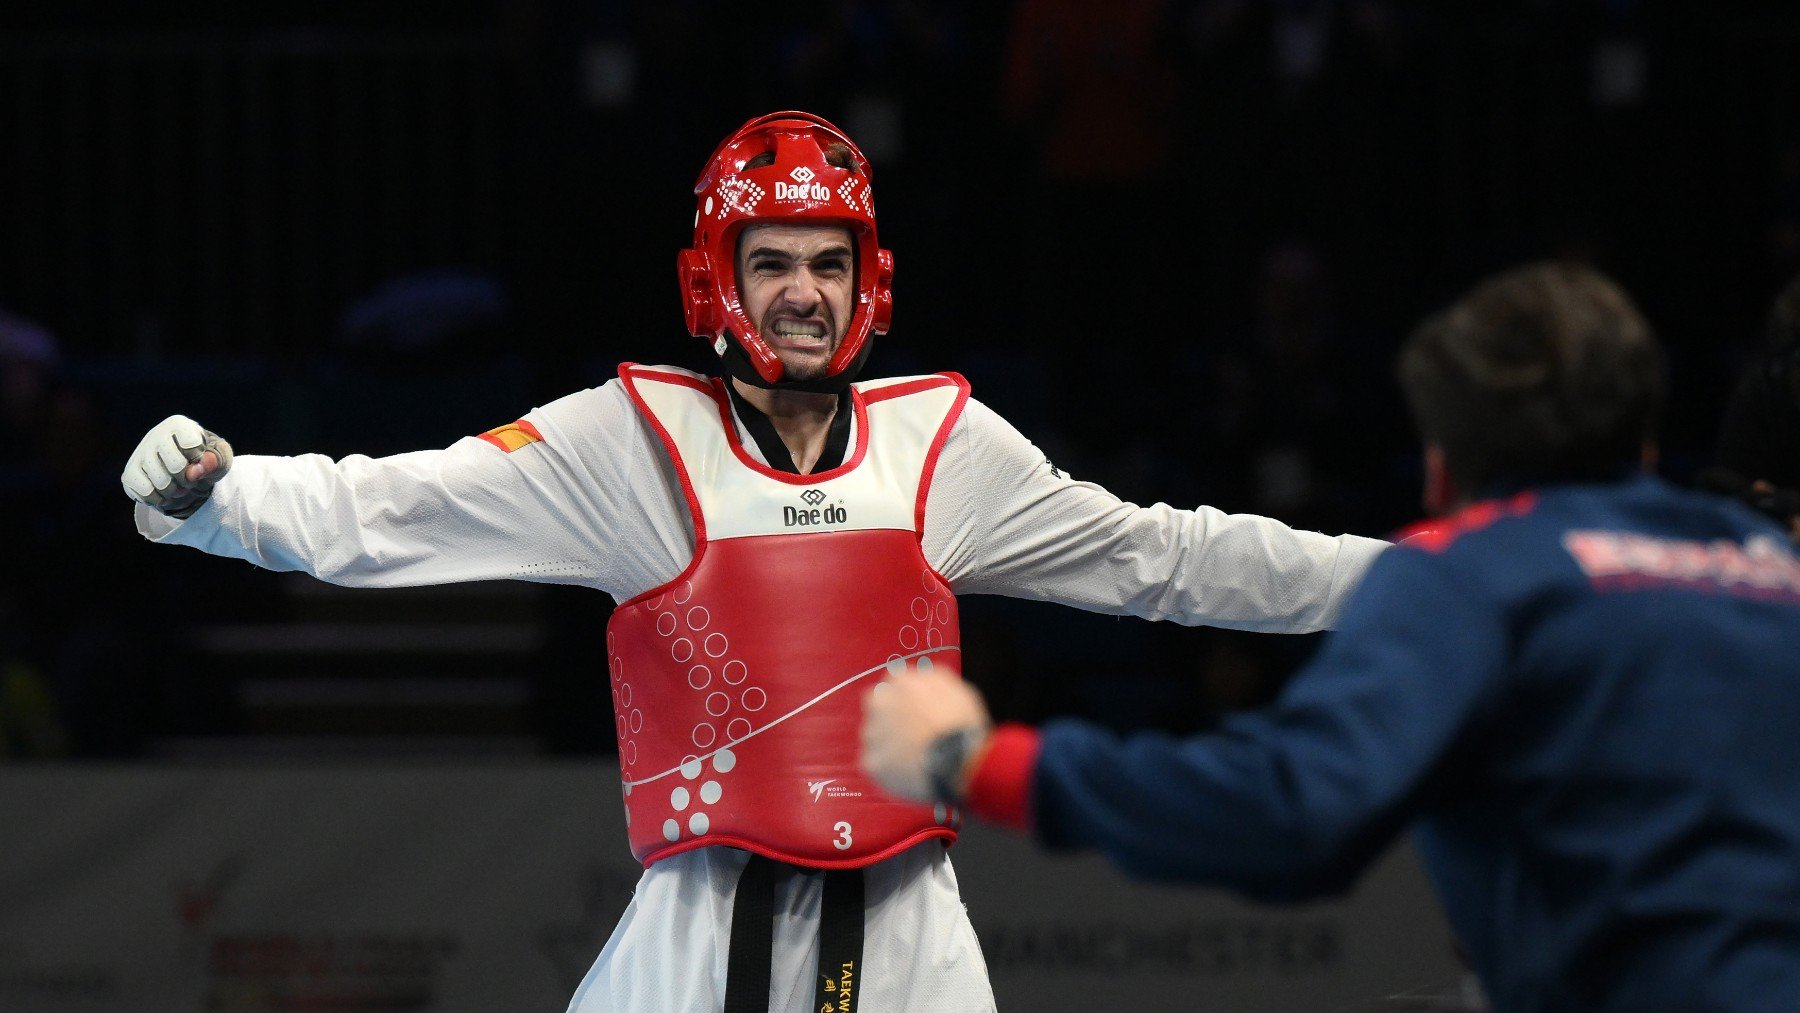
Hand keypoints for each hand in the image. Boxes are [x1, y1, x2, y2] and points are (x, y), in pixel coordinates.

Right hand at [121, 415, 234, 517]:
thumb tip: (195, 472)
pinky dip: (160, 499)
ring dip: (176, 492)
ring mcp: (139, 454)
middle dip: (189, 479)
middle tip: (190, 479)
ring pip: (161, 482)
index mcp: (178, 424)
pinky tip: (164, 492)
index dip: (200, 459)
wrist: (185, 472)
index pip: (191, 444)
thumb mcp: (219, 459)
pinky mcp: (129, 473)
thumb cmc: (204, 460)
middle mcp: (155, 435)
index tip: (200, 458)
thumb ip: (215, 461)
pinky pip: (146, 493)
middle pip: (176, 466)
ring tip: (179, 486)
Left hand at [860, 663, 992, 802]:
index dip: (905, 697)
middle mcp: (880, 703)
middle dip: (889, 716)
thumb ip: (933, 679)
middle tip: (911, 732)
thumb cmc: (961, 727)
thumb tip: (921, 675)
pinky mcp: (871, 762)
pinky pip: (876, 763)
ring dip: (888, 742)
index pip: (892, 682)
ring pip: (875, 735)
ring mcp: (873, 733)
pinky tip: (909, 770)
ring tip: (914, 755)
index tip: (915, 709)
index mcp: (901, 682)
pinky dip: (889, 767)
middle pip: (877, 706)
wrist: (956, 764)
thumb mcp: (958, 690)